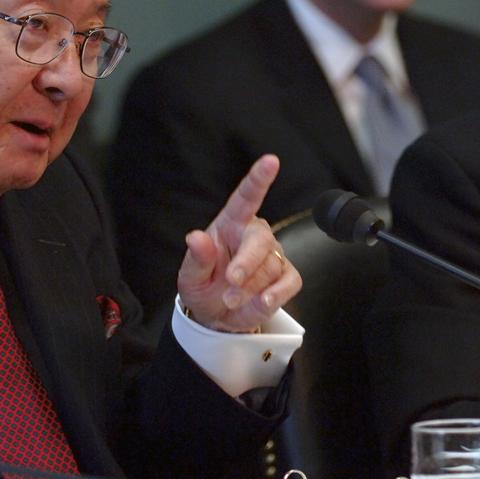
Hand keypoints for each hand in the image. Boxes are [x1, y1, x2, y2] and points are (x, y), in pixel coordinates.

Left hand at [176, 154, 300, 331]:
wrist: (218, 317)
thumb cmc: (204, 287)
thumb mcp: (190, 276)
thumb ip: (196, 258)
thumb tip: (195, 238)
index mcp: (230, 224)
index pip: (246, 197)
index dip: (258, 179)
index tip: (271, 161)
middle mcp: (253, 235)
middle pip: (261, 240)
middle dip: (247, 263)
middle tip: (231, 282)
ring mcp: (273, 256)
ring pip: (270, 267)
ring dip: (249, 289)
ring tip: (230, 299)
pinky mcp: (285, 277)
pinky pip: (289, 282)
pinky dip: (276, 295)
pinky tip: (262, 302)